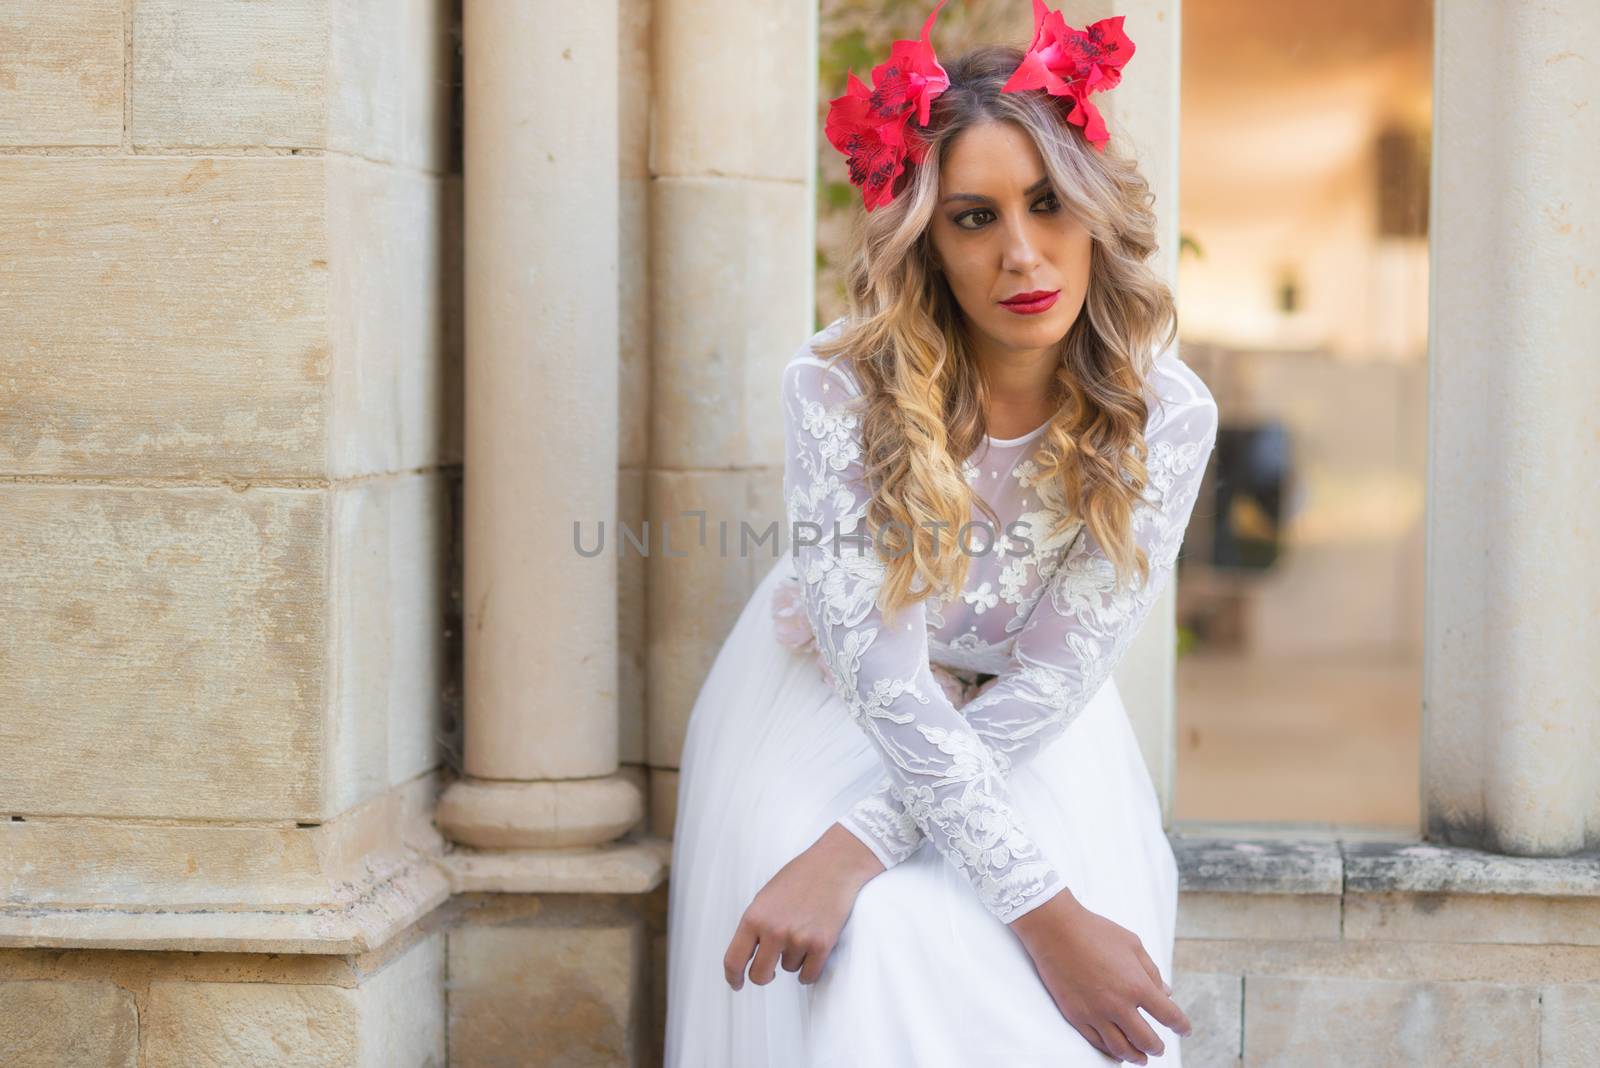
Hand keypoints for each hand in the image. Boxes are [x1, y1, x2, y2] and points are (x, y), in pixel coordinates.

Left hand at [723, 823, 884, 989]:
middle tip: (771, 970)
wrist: (834, 865)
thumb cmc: (799, 878)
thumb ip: (755, 926)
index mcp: (754, 917)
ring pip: (789, 969)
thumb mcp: (765, 897)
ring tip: (804, 931)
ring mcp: (798, 939)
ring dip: (794, 958)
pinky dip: (809, 970)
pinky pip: (809, 975)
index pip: (733, 960)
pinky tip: (812, 953)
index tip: (737, 984)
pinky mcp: (822, 945)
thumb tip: (746, 956)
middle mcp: (773, 931)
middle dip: (764, 976)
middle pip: (760, 975)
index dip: (732, 977)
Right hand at [1009, 889, 1192, 1063]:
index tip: (1184, 1030)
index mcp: (1137, 985)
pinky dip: (1110, 1051)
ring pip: (1121, 1049)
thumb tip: (1166, 993)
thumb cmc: (1096, 931)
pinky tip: (1116, 1051)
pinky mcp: (1075, 1016)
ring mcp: (1095, 1013)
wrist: (1055, 929)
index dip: (1181, 1026)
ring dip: (1136, 1056)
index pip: (1169, 1015)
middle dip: (1157, 1047)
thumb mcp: (1132, 944)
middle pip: (1146, 1040)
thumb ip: (1151, 971)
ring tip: (1141, 1058)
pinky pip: (1097, 1043)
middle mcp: (1118, 1005)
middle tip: (1159, 1048)